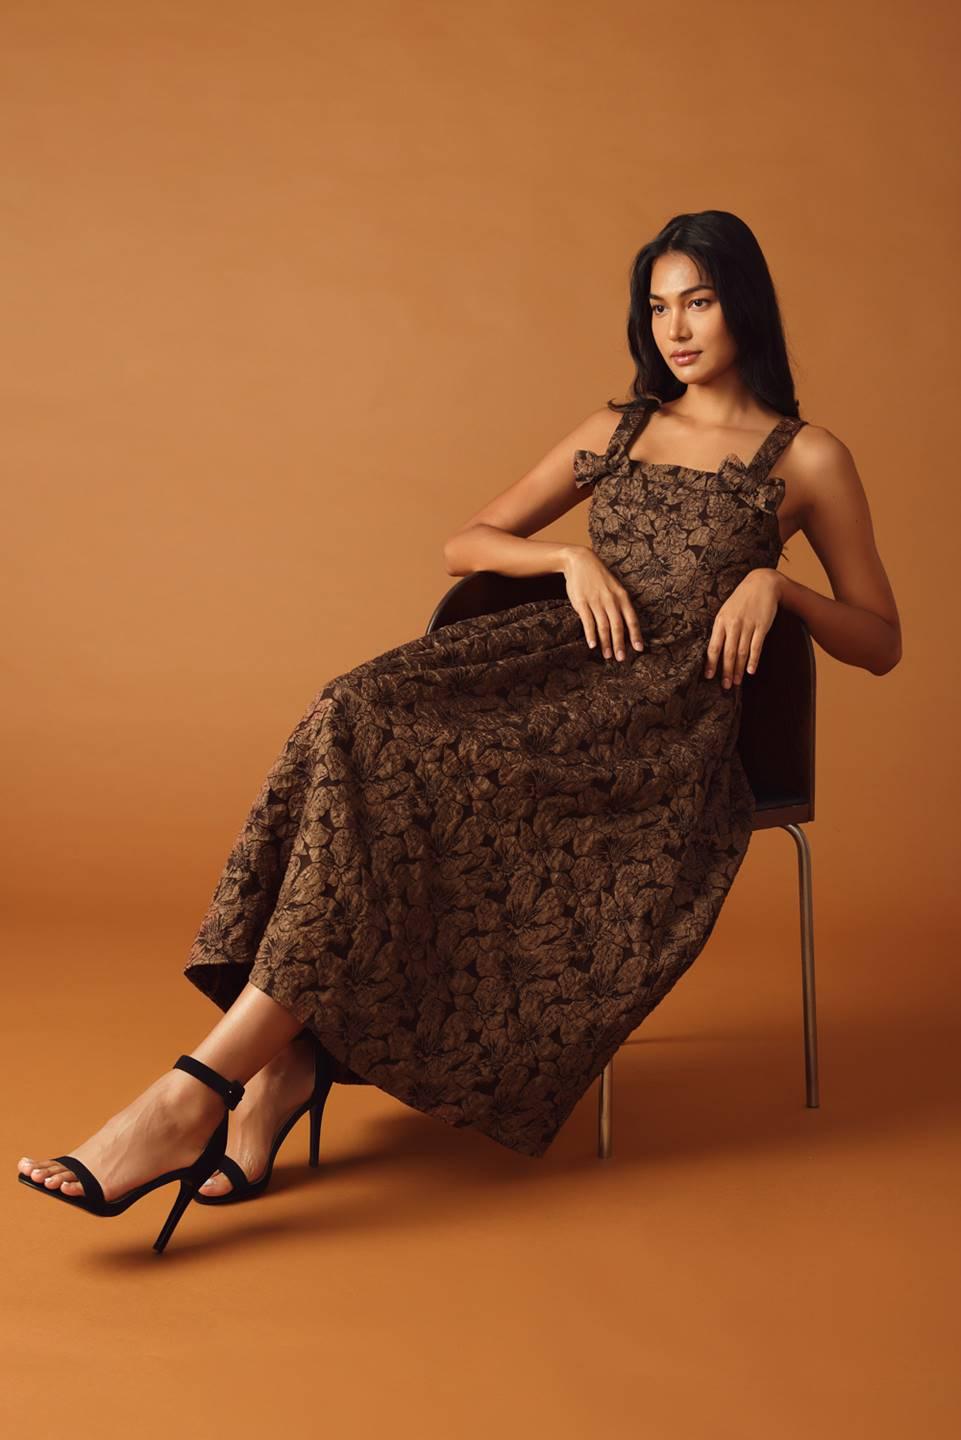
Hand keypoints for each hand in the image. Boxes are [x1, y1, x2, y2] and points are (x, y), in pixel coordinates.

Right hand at [561, 545, 643, 659]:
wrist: (580, 561)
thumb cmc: (599, 577)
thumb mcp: (615, 588)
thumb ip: (620, 604)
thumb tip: (625, 625)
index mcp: (622, 597)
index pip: (631, 619)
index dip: (635, 635)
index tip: (639, 649)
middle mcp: (611, 600)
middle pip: (618, 626)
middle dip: (620, 644)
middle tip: (621, 658)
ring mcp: (596, 601)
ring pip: (603, 626)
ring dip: (606, 643)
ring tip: (607, 656)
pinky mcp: (582, 602)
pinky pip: (588, 621)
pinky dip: (591, 634)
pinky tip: (593, 645)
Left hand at [704, 568, 781, 687]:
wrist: (762, 583)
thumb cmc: (742, 599)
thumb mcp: (726, 611)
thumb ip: (721, 629)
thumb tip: (715, 649)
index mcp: (721, 621)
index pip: (713, 647)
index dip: (711, 663)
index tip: (708, 676)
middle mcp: (733, 624)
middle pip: (728, 653)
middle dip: (726, 671)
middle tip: (725, 686)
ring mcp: (748, 625)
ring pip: (741, 652)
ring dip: (739, 669)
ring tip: (737, 682)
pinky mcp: (762, 625)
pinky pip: (756, 646)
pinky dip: (753, 660)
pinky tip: (751, 670)